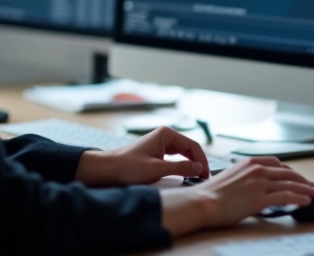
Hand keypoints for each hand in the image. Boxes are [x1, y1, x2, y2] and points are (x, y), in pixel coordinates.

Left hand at [74, 126, 208, 186]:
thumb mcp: (157, 169)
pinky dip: (181, 165)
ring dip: (190, 164)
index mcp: (166, 134)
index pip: (193, 145)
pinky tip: (183, 174)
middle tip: (204, 178)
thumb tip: (200, 168)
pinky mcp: (155, 152)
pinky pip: (174, 157)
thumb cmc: (128, 167)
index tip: (206, 175)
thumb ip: (181, 168)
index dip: (202, 161)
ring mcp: (159, 143)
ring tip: (196, 178)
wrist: (106, 169)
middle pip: (189, 148)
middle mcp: (164, 135)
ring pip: (182, 153)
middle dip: (198, 162)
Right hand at [159, 157, 313, 236]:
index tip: (297, 177)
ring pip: (291, 184)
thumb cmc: (211, 193)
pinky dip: (299, 198)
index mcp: (249, 162)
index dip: (290, 171)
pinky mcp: (260, 198)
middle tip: (313, 187)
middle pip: (288, 173)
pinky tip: (306, 202)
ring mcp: (259, 183)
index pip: (277, 163)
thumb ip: (246, 176)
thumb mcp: (230, 176)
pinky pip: (286, 197)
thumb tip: (256, 185)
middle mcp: (257, 170)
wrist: (202, 202)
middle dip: (303, 180)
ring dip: (307, 190)